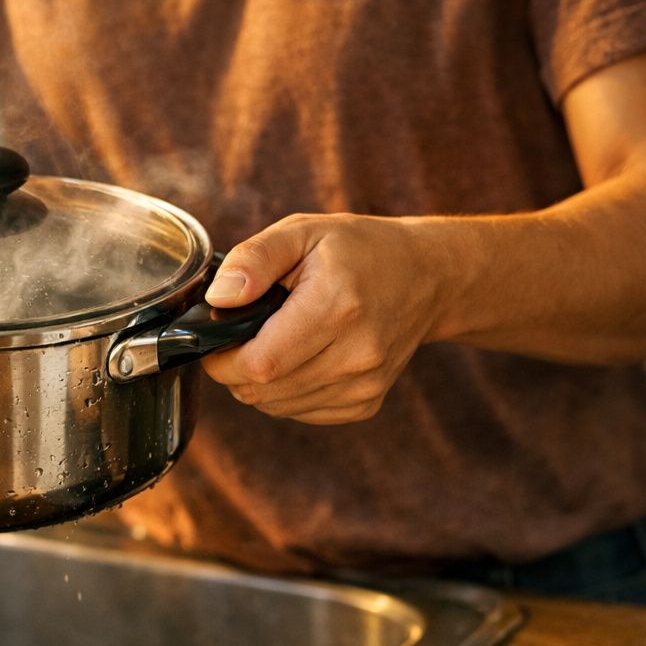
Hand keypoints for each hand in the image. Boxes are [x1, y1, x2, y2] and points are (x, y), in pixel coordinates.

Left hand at [200, 214, 451, 423]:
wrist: (427, 276)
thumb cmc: (358, 250)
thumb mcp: (302, 232)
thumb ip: (254, 259)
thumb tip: (218, 298)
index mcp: (337, 308)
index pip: (259, 364)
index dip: (223, 360)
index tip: (217, 338)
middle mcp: (356, 355)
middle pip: (263, 391)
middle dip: (235, 370)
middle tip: (243, 335)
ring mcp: (365, 385)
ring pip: (277, 407)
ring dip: (260, 382)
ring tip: (274, 341)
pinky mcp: (366, 403)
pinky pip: (300, 413)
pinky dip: (285, 392)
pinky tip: (298, 358)